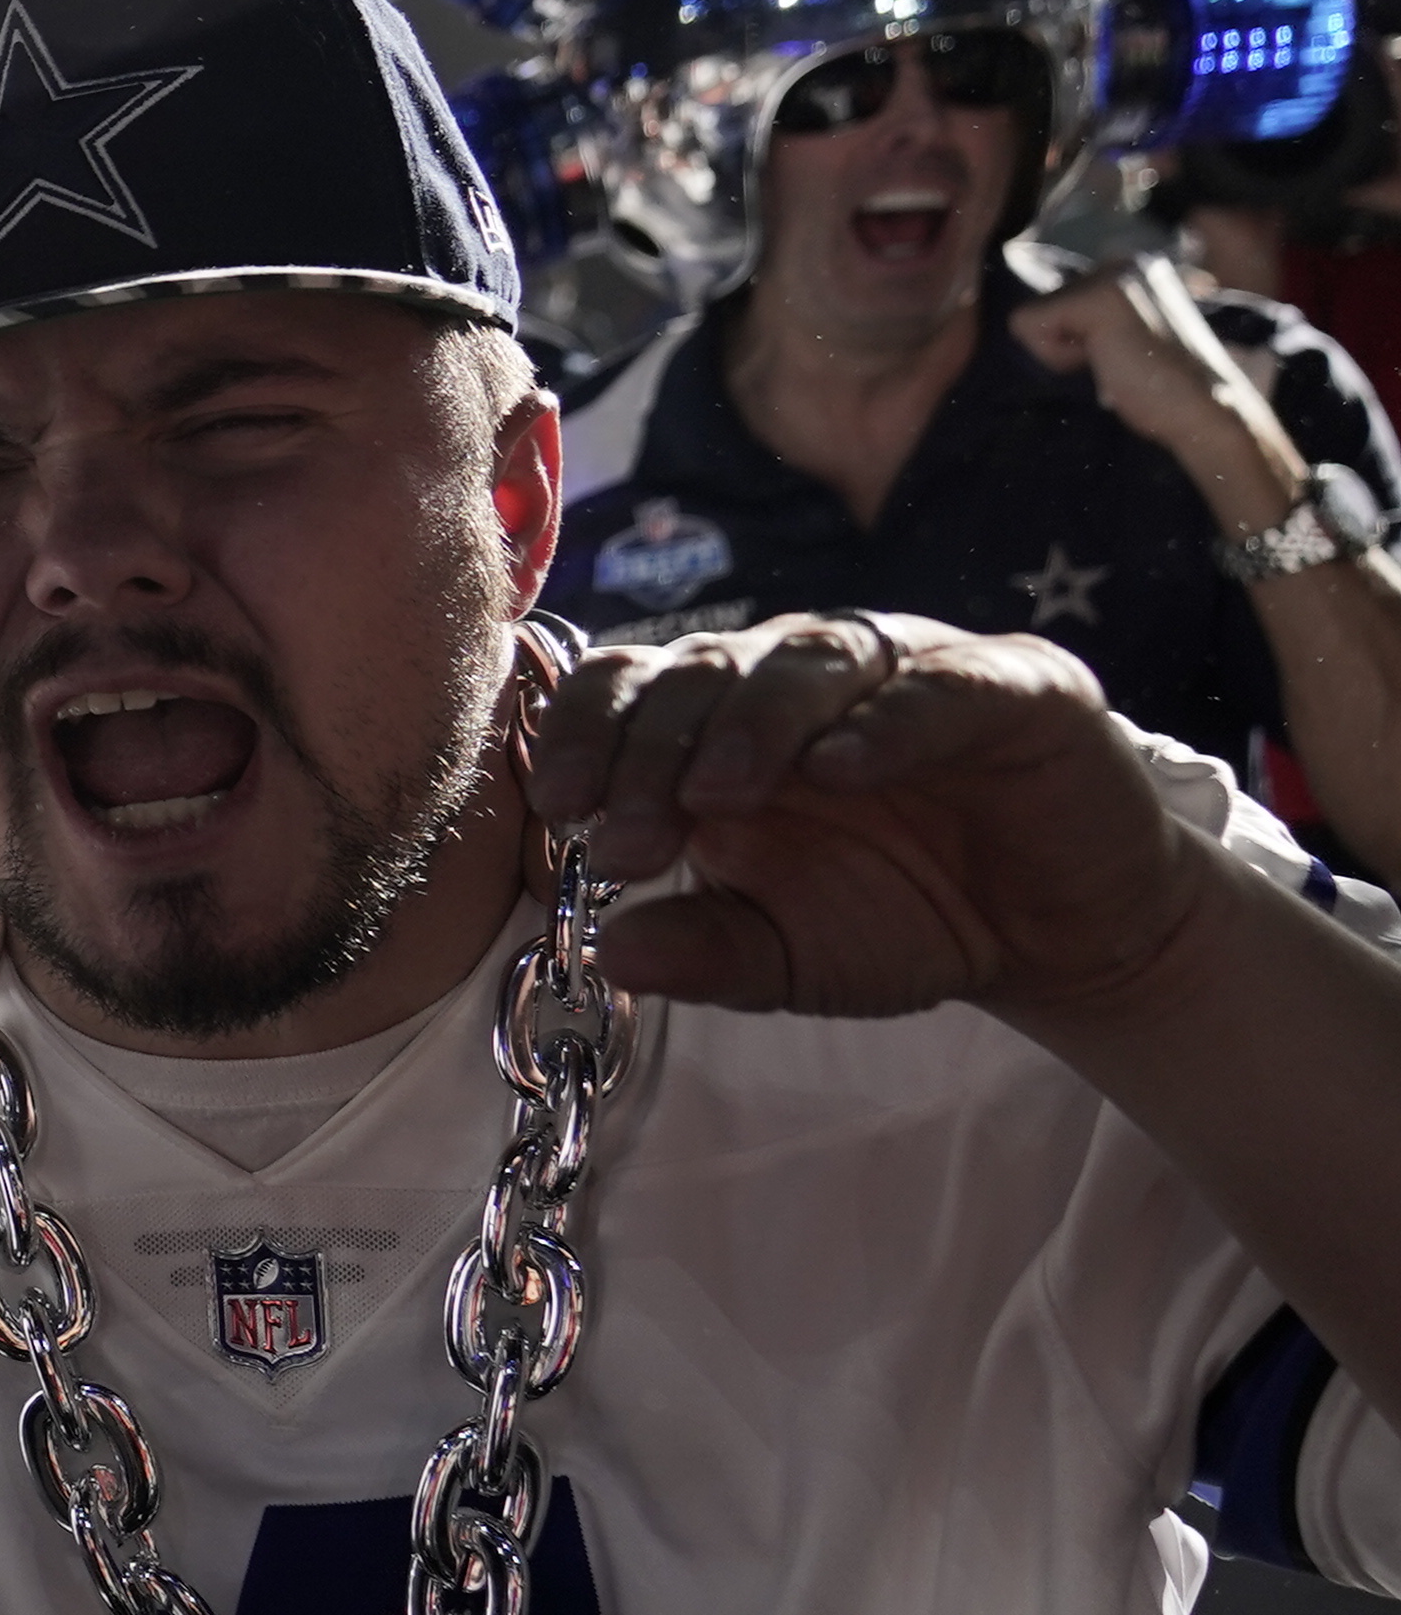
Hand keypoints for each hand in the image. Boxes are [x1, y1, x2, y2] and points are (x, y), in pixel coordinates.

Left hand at [523, 612, 1201, 1024]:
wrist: (1057, 936)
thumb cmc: (903, 919)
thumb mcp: (786, 955)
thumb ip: (704, 948)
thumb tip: (611, 956)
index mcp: (724, 722)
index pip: (627, 688)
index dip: (583, 738)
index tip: (558, 813)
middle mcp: (800, 677)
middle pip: (702, 670)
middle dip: (652, 753)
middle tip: (633, 841)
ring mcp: (904, 669)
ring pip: (808, 658)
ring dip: (751, 723)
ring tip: (716, 796)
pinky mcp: (1010, 686)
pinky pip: (937, 687)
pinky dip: (882, 723)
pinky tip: (837, 769)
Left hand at [1011, 256, 1312, 527]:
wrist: (1202, 409)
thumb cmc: (1159, 387)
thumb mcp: (1113, 340)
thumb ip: (1080, 323)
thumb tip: (1025, 321)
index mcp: (1126, 268)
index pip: (1049, 304)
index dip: (1071, 343)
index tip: (1120, 353)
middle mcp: (1119, 260)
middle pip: (1035, 309)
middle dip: (1065, 346)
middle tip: (1118, 359)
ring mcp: (1110, 275)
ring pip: (1026, 319)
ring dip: (1062, 354)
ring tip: (1115, 359)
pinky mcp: (1097, 298)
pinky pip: (1026, 326)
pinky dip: (1057, 357)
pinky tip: (1106, 360)